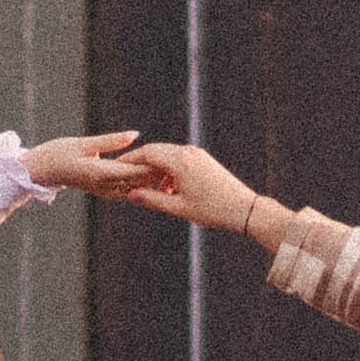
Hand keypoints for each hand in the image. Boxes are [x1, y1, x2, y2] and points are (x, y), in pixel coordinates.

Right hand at [21, 129, 162, 196]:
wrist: (40, 171)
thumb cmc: (58, 153)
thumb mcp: (83, 143)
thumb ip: (110, 141)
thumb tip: (135, 135)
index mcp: (100, 173)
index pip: (134, 170)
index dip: (155, 167)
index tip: (173, 163)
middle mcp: (104, 186)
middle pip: (139, 182)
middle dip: (159, 176)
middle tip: (182, 169)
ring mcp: (104, 190)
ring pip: (136, 189)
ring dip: (153, 183)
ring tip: (174, 175)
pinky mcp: (104, 190)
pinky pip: (128, 190)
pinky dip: (142, 186)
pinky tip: (155, 179)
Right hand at [122, 142, 278, 236]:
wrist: (244, 209)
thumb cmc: (212, 210)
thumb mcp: (178, 208)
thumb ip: (152, 199)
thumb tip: (130, 194)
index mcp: (180, 161)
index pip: (147, 153)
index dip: (129, 160)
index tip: (115, 167)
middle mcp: (188, 152)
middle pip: (155, 150)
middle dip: (140, 162)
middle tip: (125, 175)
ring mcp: (197, 154)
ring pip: (167, 154)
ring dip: (155, 167)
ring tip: (148, 188)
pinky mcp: (203, 159)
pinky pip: (179, 158)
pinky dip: (169, 169)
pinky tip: (168, 188)